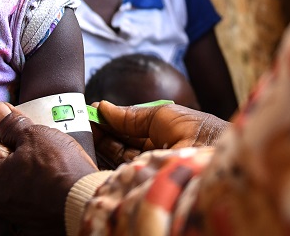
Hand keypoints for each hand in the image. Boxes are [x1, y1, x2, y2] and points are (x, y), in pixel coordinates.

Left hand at [0, 101, 97, 232]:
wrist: (86, 201)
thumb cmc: (58, 167)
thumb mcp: (34, 134)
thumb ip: (12, 123)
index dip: (9, 130)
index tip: (24, 126)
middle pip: (5, 165)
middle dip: (20, 152)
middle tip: (42, 143)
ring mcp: (16, 215)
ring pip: (19, 182)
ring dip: (31, 171)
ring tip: (53, 161)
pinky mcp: (34, 223)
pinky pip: (33, 198)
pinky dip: (40, 188)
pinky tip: (56, 180)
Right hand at [92, 102, 226, 168]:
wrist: (209, 150)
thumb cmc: (193, 128)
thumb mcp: (159, 115)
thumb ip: (130, 115)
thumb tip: (103, 107)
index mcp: (161, 136)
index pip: (129, 131)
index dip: (110, 123)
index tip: (91, 114)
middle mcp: (153, 154)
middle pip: (121, 145)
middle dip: (101, 133)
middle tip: (81, 121)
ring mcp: (148, 169)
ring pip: (118, 158)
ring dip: (100, 144)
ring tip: (82, 130)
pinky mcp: (142, 182)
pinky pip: (119, 172)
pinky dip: (104, 160)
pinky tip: (91, 148)